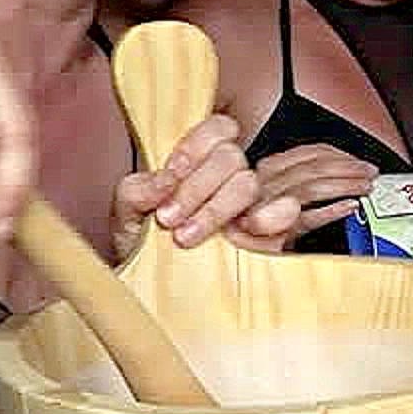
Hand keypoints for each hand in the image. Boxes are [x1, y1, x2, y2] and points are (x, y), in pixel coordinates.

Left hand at [112, 114, 301, 256]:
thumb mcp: (126, 212)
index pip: (218, 128)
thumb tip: (164, 181)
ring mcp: (252, 204)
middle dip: (196, 188)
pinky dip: (268, 218)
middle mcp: (229, 177)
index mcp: (200, 160)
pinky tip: (239, 235)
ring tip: (187, 236)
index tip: (170, 177)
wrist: (147, 285)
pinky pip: (286, 212)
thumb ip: (137, 190)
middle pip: (232, 157)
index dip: (196, 147)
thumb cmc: (142, 242)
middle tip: (168, 219)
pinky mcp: (269, 234)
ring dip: (217, 209)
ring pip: (250, 184)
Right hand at [253, 142, 378, 239]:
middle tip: (370, 175)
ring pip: (311, 189)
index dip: (340, 156)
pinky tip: (350, 207)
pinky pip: (306, 218)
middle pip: (313, 169)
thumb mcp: (285, 195)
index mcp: (267, 169)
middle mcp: (262, 184)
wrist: (243, 257)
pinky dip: (331, 211)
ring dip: (345, 186)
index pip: (309, 153)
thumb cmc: (268, 227)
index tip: (360, 163)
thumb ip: (306, 178)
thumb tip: (346, 168)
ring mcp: (264, 208)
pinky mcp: (271, 233)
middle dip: (348, 169)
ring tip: (365, 189)